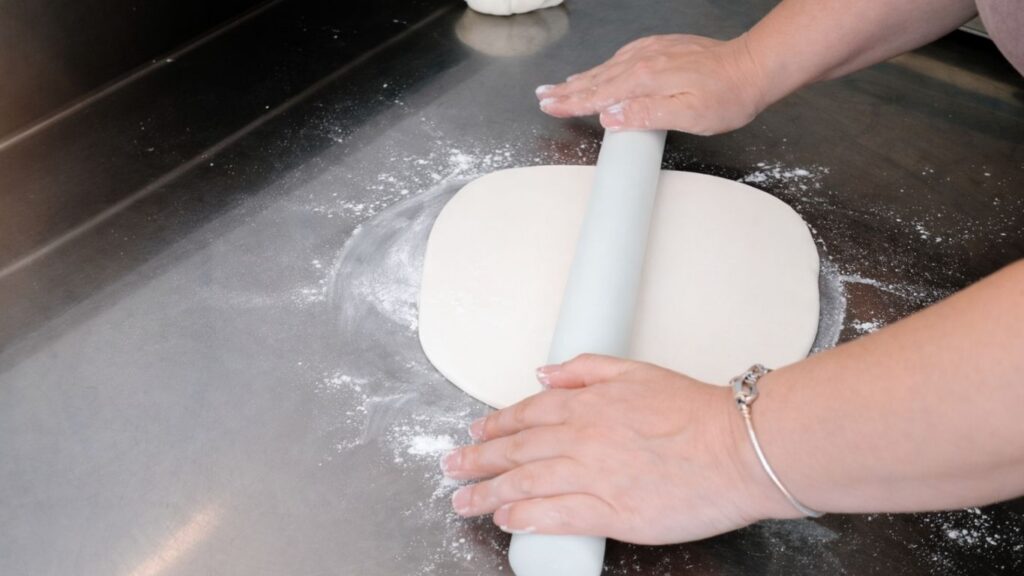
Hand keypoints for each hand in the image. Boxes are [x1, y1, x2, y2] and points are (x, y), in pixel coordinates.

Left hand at [441, 354, 795, 544]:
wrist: (739, 448)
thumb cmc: (697, 412)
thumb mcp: (638, 371)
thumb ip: (587, 369)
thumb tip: (545, 373)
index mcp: (588, 403)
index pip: (527, 414)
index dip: (496, 425)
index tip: (477, 432)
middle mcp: (582, 438)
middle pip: (515, 450)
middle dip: (477, 459)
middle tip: (452, 467)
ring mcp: (593, 476)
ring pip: (524, 484)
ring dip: (488, 493)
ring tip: (463, 500)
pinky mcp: (610, 512)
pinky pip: (555, 516)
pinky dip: (525, 518)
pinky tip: (505, 519)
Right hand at [534, 34, 767, 135]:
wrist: (754, 67)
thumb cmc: (726, 96)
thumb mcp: (688, 115)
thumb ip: (645, 115)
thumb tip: (609, 116)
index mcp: (645, 80)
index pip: (598, 95)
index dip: (571, 103)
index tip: (548, 106)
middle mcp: (643, 61)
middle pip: (596, 80)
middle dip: (566, 89)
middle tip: (541, 97)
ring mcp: (652, 52)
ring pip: (607, 68)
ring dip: (581, 79)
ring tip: (560, 86)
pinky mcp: (661, 48)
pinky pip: (622, 59)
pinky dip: (604, 68)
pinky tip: (599, 71)